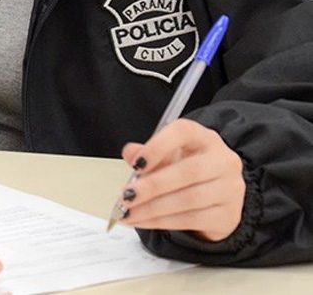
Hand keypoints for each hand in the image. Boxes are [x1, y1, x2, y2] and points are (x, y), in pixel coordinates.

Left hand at [118, 118, 244, 240]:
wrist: (214, 200)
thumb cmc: (186, 173)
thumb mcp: (165, 157)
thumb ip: (145, 153)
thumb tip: (130, 153)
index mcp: (204, 138)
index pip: (184, 132)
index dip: (158, 146)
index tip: (136, 164)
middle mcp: (223, 160)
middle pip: (188, 172)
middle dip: (152, 186)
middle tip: (126, 196)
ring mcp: (230, 189)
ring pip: (189, 200)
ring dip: (152, 208)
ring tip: (128, 212)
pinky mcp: (228, 216)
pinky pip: (191, 220)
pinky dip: (161, 222)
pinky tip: (141, 221)